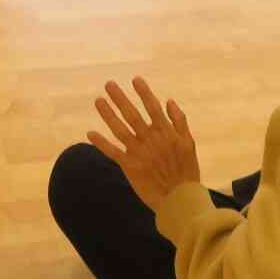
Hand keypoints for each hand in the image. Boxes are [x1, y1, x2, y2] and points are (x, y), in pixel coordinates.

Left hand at [87, 77, 200, 211]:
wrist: (180, 199)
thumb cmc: (186, 171)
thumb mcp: (189, 143)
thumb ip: (179, 121)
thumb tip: (169, 101)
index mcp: (165, 132)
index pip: (152, 107)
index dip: (144, 93)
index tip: (135, 79)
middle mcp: (150, 139)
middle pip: (132, 115)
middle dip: (120, 98)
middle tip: (109, 84)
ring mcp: (139, 152)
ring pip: (120, 130)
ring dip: (108, 115)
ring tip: (98, 101)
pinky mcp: (130, 166)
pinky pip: (113, 152)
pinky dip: (101, 143)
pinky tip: (90, 133)